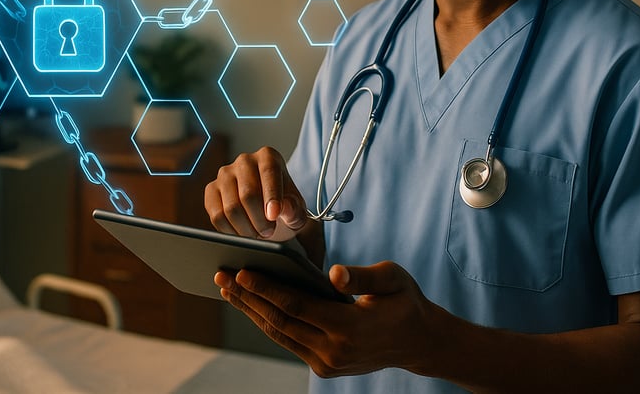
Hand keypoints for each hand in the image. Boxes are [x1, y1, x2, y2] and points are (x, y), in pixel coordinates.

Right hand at [205, 147, 307, 239]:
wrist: (269, 209)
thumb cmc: (284, 205)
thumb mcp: (296, 209)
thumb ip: (295, 209)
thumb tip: (284, 208)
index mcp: (268, 157)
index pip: (269, 173)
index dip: (271, 196)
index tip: (274, 216)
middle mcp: (245, 161)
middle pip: (248, 194)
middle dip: (259, 220)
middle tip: (268, 232)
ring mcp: (225, 174)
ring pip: (231, 208)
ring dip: (245, 229)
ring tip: (257, 234)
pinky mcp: (211, 190)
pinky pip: (216, 215)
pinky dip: (230, 231)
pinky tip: (242, 234)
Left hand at [216, 261, 443, 378]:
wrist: (418, 342)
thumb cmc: (404, 301)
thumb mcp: (394, 279)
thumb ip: (363, 277)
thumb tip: (333, 275)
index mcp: (351, 328)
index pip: (297, 306)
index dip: (267, 289)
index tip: (243, 272)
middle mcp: (335, 351)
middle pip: (280, 322)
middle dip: (248, 298)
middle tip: (221, 274)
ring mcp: (328, 363)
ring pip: (279, 334)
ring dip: (251, 311)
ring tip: (227, 287)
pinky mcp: (324, 367)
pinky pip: (288, 341)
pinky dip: (267, 321)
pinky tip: (251, 303)